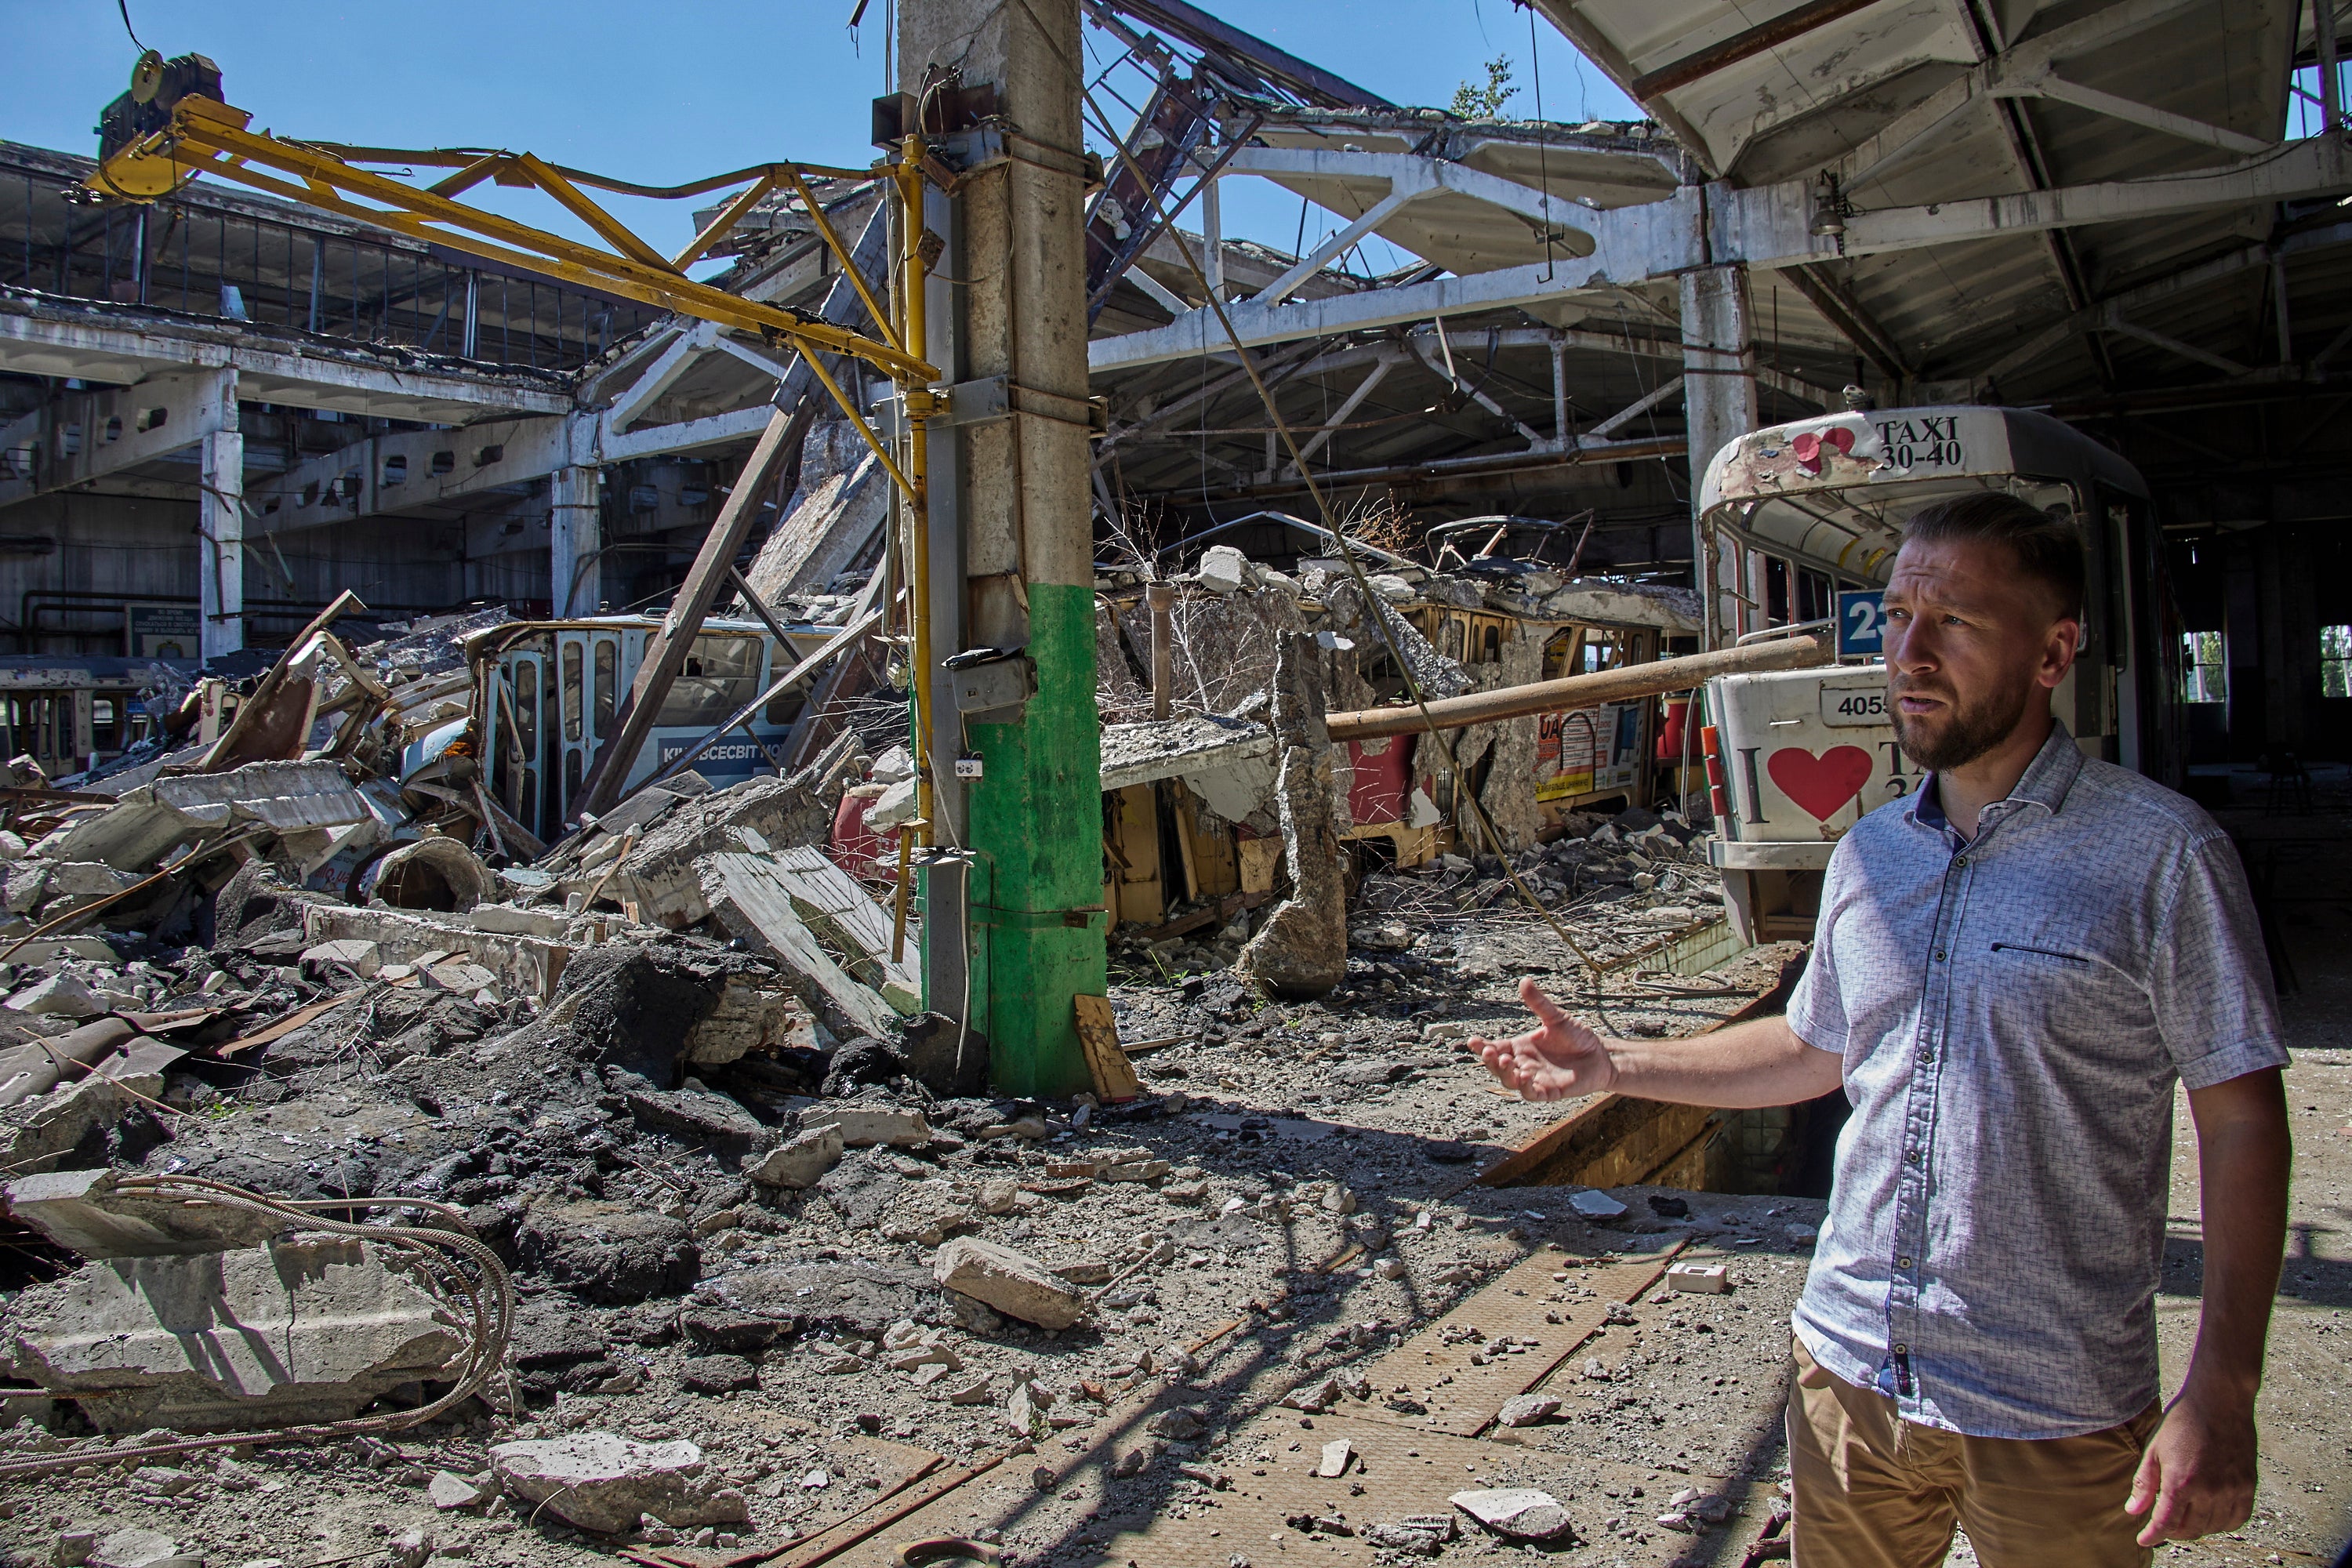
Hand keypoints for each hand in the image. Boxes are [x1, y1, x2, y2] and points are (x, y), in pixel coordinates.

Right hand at [1466, 979, 1620, 1101]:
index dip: (1482, 1047)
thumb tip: (1524, 981)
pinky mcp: (1549, 1092)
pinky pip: (1532, 1094)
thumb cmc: (1578, 1037)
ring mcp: (1535, 1079)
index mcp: (1521, 1047)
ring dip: (1505, 1074)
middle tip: (1488, 1051)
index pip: (1496, 1048)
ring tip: (1506, 1061)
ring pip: (1511, 1082)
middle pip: (1498, 1067)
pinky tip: (1525, 1076)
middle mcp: (1525, 1064)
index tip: (1472, 1041)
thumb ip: (1539, 1004)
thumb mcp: (1556, 1018)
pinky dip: (1525, 1087)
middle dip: (1490, 1061)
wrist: (1601, 1055)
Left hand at [2125, 1385, 2258, 1545]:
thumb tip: (2134, 1512)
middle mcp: (2209, 1491)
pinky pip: (2238, 1519)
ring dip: (2196, 1528)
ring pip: (2213, 1527)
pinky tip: (2211, 1515)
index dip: (2152, 1536)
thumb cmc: (2183, 1422)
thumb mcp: (2154, 1450)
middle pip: (2190, 1530)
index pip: (2165, 1524)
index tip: (2144, 1539)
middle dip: (2172, 1532)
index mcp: (2181, 1482)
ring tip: (2184, 1516)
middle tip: (2163, 1525)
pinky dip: (2223, 1523)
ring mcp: (2232, 1490)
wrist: (2219, 1401)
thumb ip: (2145, 1484)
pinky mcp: (2248, 1486)